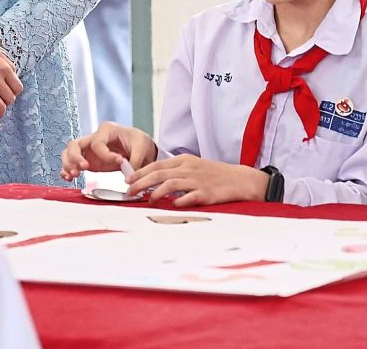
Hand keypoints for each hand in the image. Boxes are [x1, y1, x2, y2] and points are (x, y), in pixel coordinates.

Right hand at [0, 41, 20, 126]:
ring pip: (0, 108)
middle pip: (10, 99)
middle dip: (7, 102)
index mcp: (3, 68)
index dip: (14, 93)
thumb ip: (7, 62)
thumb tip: (15, 75)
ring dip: (0, 112)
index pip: (18, 88)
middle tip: (2, 102)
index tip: (9, 94)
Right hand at [60, 121, 156, 180]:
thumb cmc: (138, 142)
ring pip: (68, 153)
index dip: (106, 155)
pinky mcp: (88, 160)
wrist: (139, 147)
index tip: (120, 161)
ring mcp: (89, 149)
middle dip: (75, 157)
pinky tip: (69, 178)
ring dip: (68, 164)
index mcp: (107, 130)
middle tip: (84, 168)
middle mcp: (94, 138)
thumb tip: (129, 176)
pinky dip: (67, 170)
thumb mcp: (142, 147)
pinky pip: (72, 163)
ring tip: (74, 175)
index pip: (98, 143)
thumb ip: (136, 160)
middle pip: (74, 144)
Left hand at [127, 155, 268, 206]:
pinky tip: (173, 205)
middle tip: (129, 191)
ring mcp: (197, 180)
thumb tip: (153, 182)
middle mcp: (188, 168)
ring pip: (171, 183)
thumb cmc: (214, 175)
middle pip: (159, 174)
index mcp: (184, 161)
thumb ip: (175, 173)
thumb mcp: (193, 167)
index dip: (140, 172)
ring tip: (147, 199)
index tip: (127, 179)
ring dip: (156, 192)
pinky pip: (190, 196)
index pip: (157, 165)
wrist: (239, 179)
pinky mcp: (207, 193)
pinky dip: (180, 200)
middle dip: (141, 182)